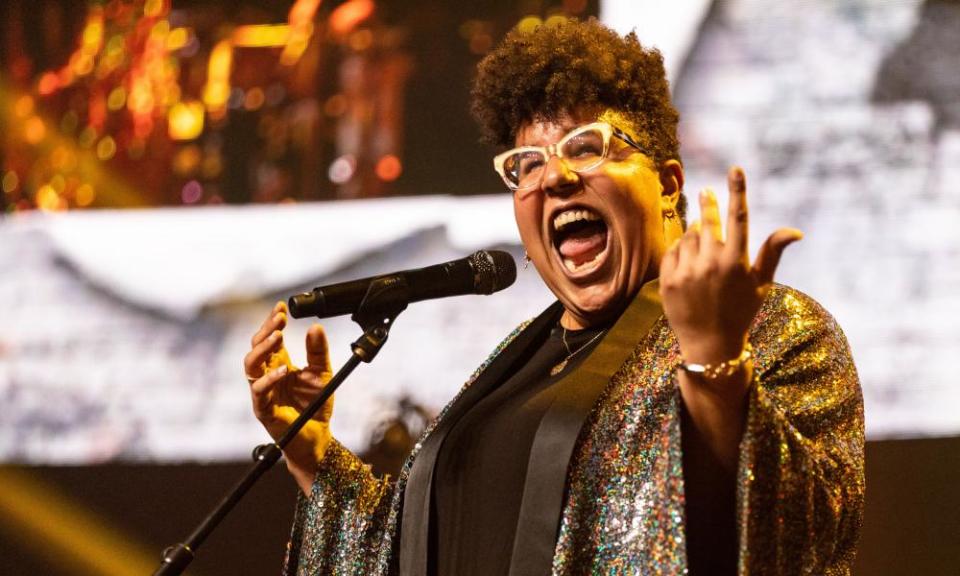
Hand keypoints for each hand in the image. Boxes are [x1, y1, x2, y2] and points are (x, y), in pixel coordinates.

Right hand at [244, 301, 333, 494]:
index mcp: (278, 364)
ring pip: (250, 365)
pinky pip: (259, 391)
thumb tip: (315, 327)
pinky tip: (283, 369)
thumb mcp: (322, 373)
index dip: (272, 321)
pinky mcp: (262, 409)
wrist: (317, 437)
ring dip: (263, 349)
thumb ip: (318, 351)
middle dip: (266, 330)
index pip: (269, 338)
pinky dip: (270, 378)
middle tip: (280, 319)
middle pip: (256, 347)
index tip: (282, 307)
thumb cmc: (315, 406)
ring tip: (278, 337)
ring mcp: (262, 392)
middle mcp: (267, 375)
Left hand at [660, 166, 801, 369]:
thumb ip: (773, 253)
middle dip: (708, 203)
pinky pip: (673, 251)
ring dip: (696, 235)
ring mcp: (686, 272)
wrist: (710, 344)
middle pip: (708, 221)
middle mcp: (710, 264)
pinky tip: (689, 260)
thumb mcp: (761, 284)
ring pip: (689, 236)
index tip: (735, 169)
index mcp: (736, 263)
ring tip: (703, 248)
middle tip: (706, 192)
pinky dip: (681, 250)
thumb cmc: (740, 311)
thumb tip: (796, 230)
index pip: (738, 217)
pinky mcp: (667, 279)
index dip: (737, 191)